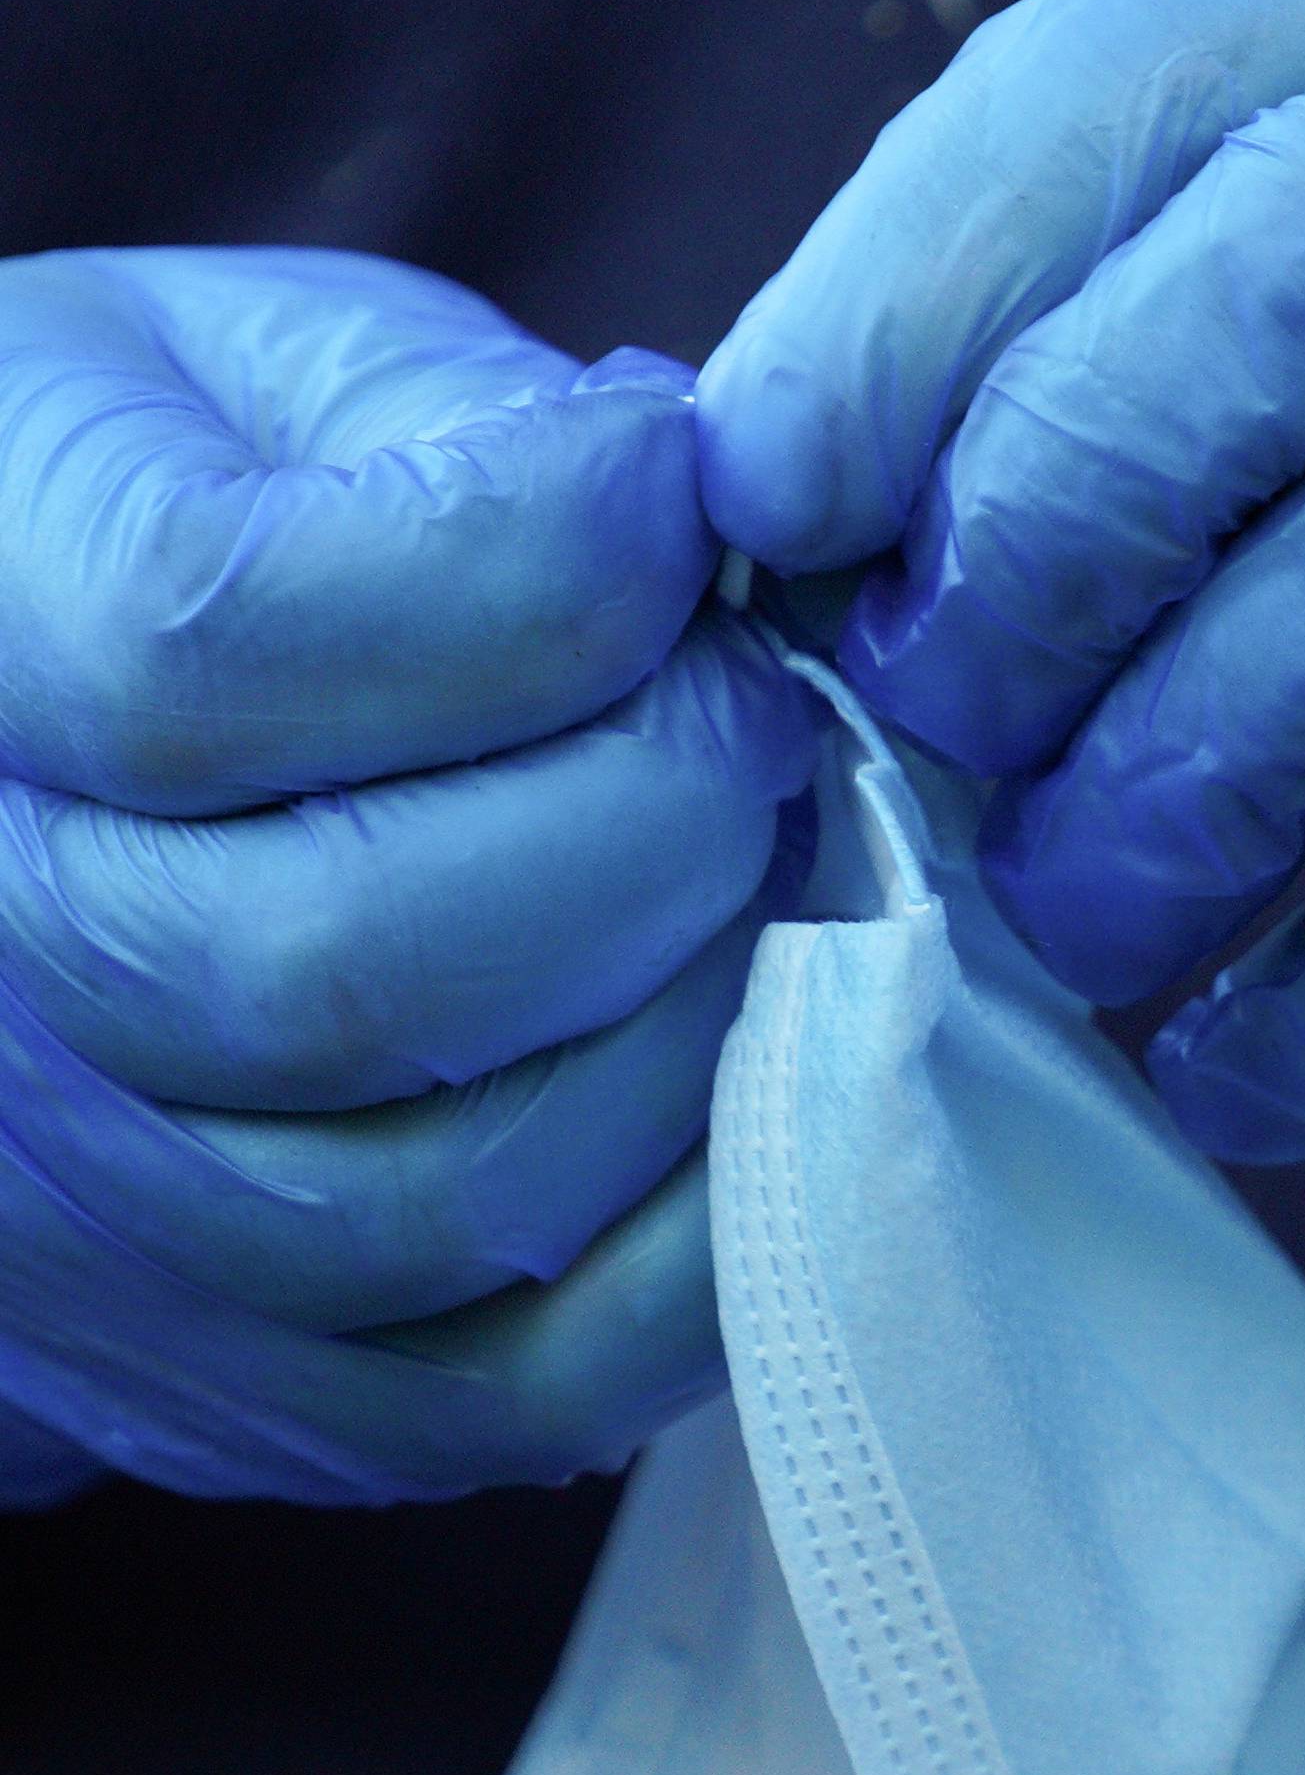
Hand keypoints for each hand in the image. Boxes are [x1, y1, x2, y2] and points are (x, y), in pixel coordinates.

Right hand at [0, 246, 815, 1497]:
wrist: (12, 831)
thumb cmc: (166, 548)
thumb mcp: (247, 384)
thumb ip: (444, 435)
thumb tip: (694, 520)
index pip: (204, 655)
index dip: (524, 582)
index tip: (675, 517)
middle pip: (341, 965)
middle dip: (650, 825)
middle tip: (757, 727)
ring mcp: (86, 1221)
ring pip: (446, 1196)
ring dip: (694, 1029)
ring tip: (760, 888)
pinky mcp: (241, 1389)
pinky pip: (514, 1387)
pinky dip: (697, 1246)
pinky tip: (758, 1082)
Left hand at [700, 0, 1304, 1156]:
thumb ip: (1267, 304)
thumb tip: (852, 523)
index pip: (1163, 44)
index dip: (911, 276)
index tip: (767, 488)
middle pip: (1255, 298)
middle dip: (1026, 555)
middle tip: (931, 737)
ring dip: (1167, 793)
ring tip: (1075, 918)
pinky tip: (1250, 1066)